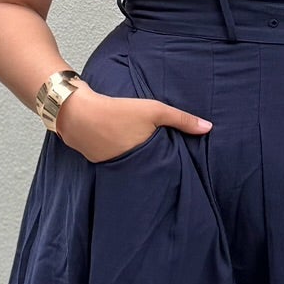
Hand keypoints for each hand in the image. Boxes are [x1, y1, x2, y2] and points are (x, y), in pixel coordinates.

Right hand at [55, 84, 211, 163]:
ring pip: (130, 164)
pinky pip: (115, 159)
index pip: (162, 172)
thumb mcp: (154, 111)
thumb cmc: (117, 111)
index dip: (170, 170)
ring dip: (136, 159)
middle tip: (166, 163)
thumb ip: (181, 119)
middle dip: (155, 167)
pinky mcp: (96, 157)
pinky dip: (120, 152)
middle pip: (146, 170)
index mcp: (142, 162)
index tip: (182, 172)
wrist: (74, 112)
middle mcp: (126, 168)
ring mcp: (109, 165)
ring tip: (144, 151)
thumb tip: (209, 128)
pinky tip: (121, 142)